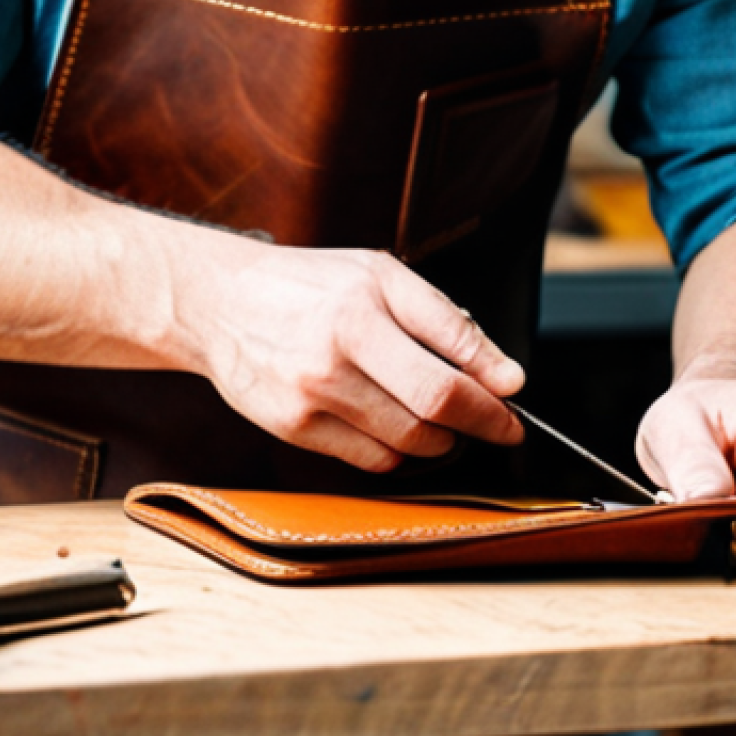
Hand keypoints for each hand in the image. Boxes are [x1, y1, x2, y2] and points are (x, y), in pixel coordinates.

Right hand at [172, 243, 524, 472]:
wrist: (222, 303)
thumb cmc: (310, 286)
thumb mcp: (380, 276)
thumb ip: (445, 321)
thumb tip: (502, 374)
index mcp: (364, 305)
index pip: (450, 364)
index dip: (493, 395)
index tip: (514, 405)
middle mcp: (337, 350)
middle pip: (433, 409)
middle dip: (478, 422)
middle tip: (492, 421)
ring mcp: (312, 394)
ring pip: (406, 442)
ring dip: (438, 438)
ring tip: (436, 416)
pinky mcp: (293, 428)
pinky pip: (369, 459)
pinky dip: (396, 451)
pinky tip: (391, 424)